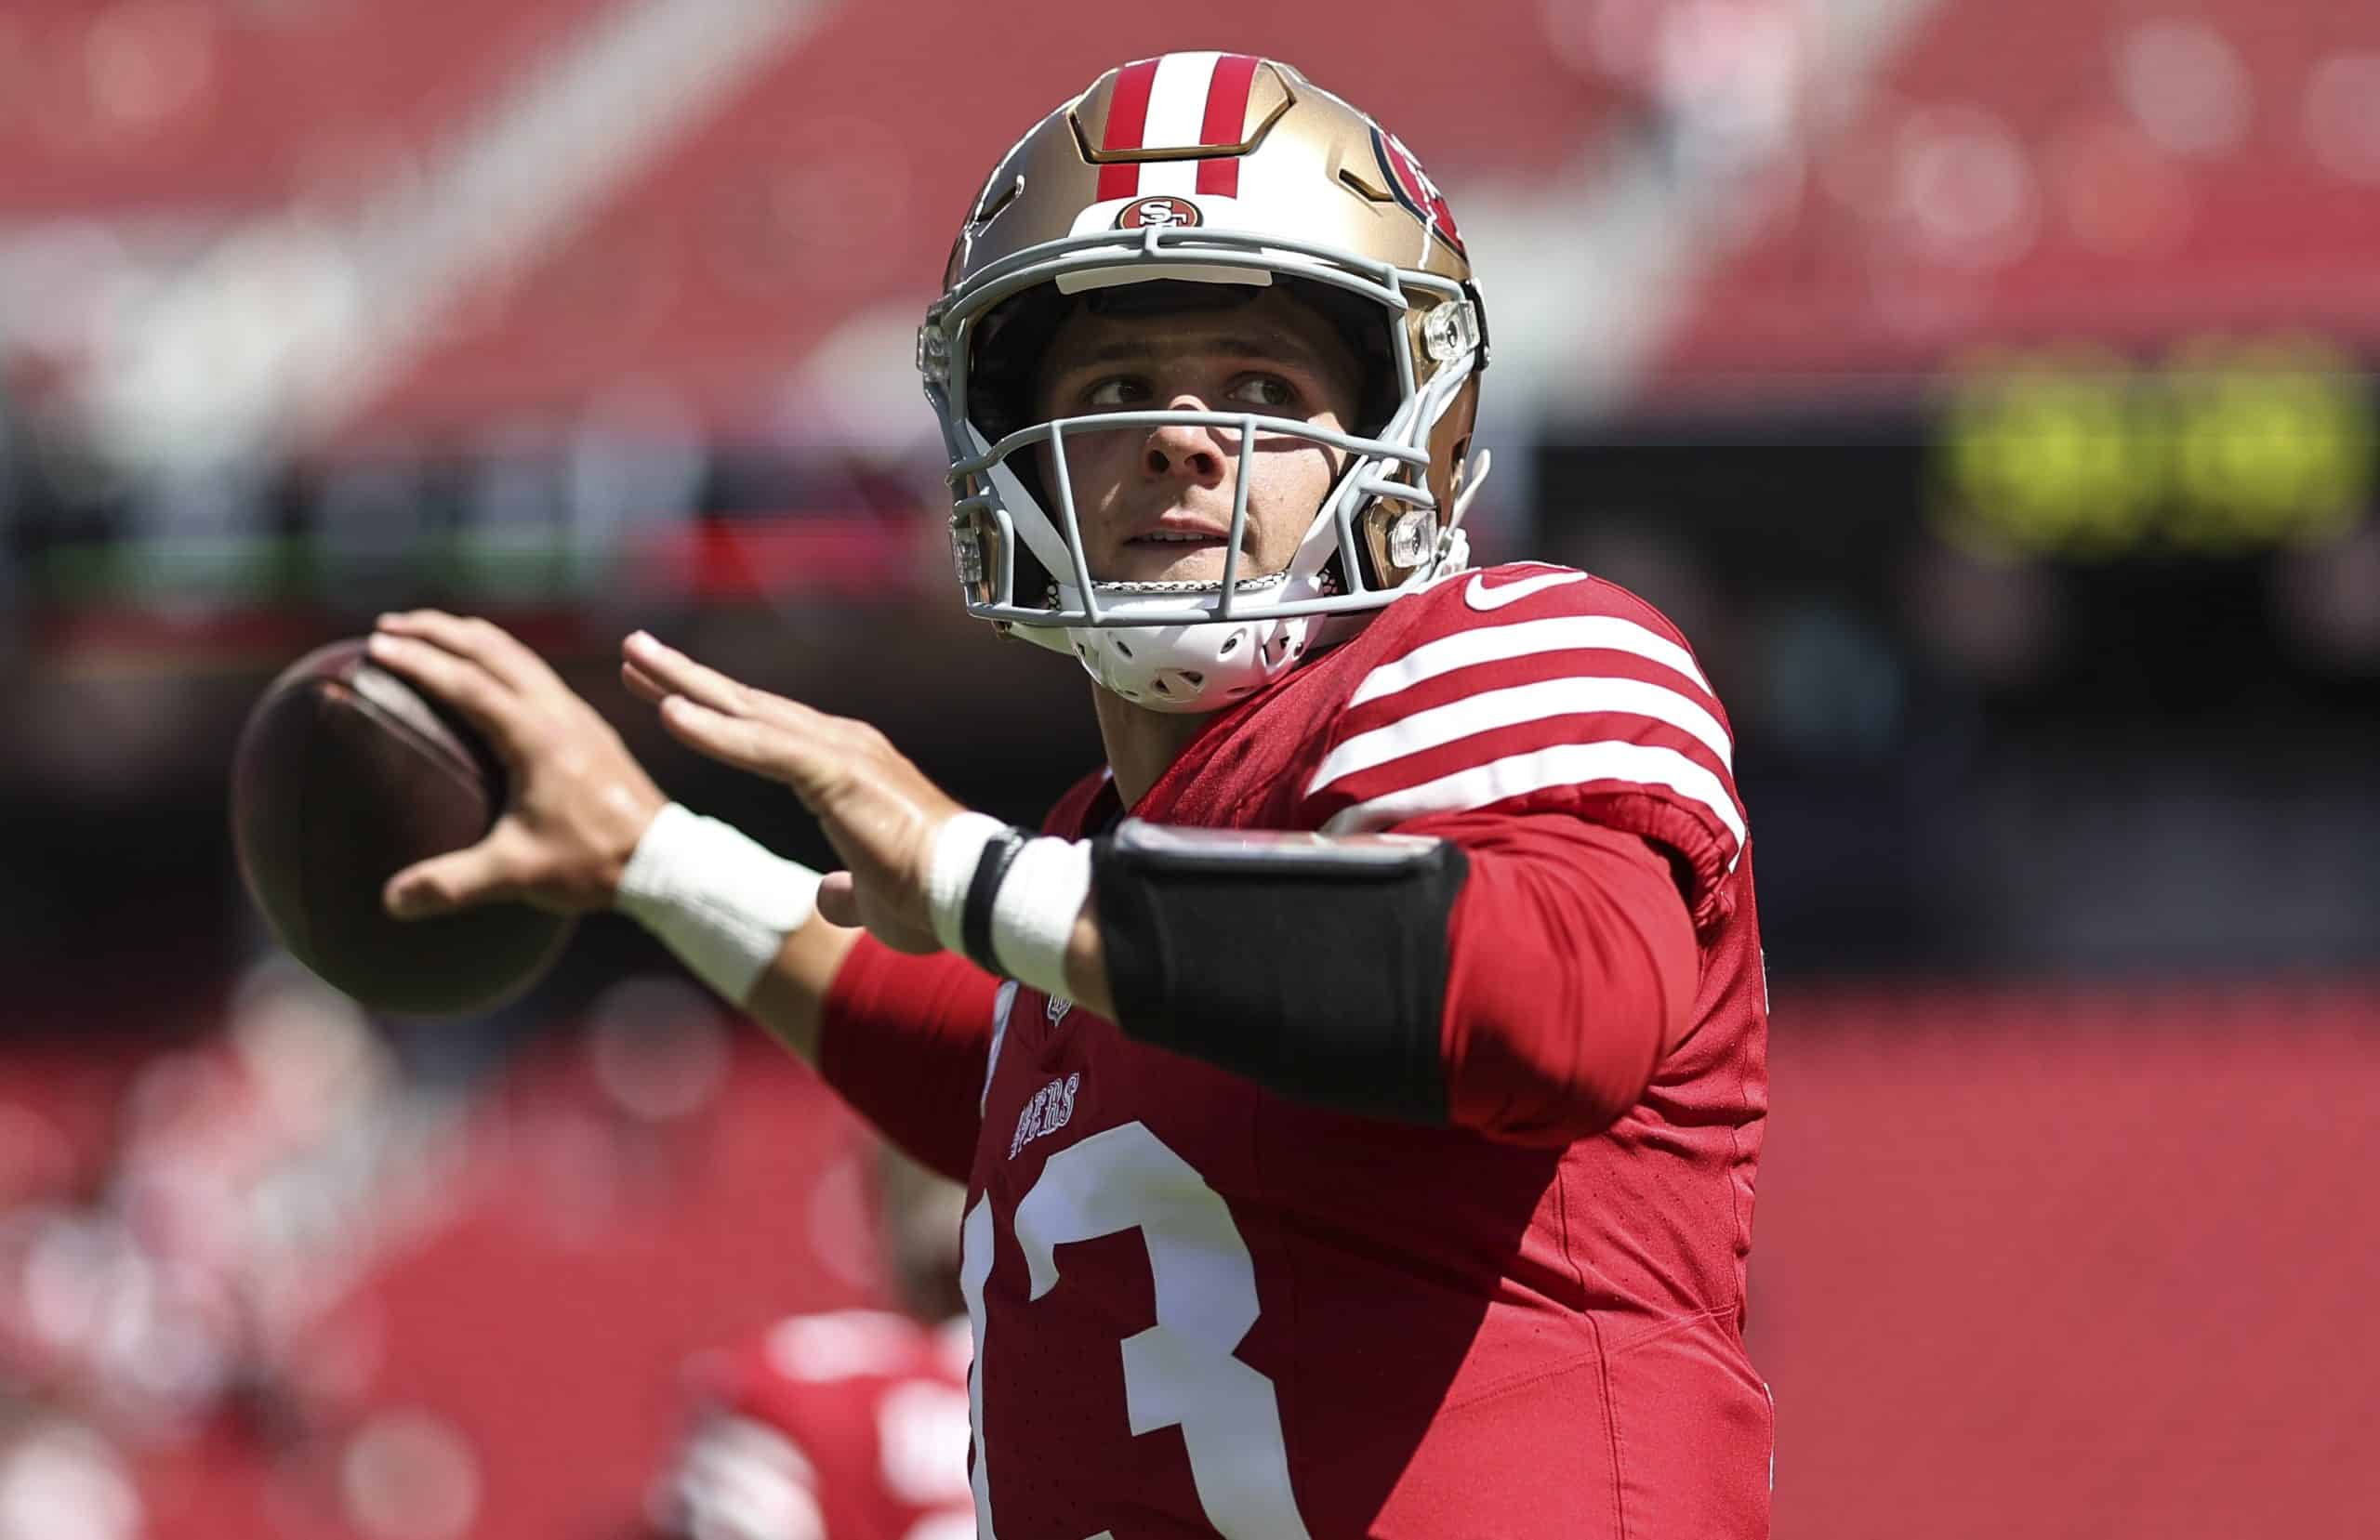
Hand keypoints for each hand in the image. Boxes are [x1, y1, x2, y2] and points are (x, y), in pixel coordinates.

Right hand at [366, 612, 667, 917]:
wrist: (663, 859)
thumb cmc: (592, 862)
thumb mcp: (518, 874)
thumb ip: (452, 884)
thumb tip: (390, 901)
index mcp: (537, 737)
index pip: (468, 683)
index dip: (419, 661)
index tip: (376, 644)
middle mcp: (558, 712)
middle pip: (491, 650)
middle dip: (437, 631)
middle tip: (387, 624)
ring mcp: (576, 713)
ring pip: (516, 654)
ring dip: (469, 637)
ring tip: (426, 632)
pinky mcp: (587, 724)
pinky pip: (534, 671)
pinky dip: (498, 655)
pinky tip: (484, 669)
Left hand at [621, 631, 959, 954]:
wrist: (976, 898)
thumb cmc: (932, 899)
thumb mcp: (870, 897)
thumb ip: (843, 890)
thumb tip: (825, 895)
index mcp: (844, 771)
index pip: (764, 732)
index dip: (712, 711)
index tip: (664, 695)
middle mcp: (841, 747)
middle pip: (748, 705)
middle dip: (687, 679)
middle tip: (635, 649)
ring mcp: (841, 755)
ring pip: (749, 712)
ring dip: (687, 686)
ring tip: (636, 659)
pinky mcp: (839, 774)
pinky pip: (765, 748)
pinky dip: (717, 731)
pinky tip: (671, 715)